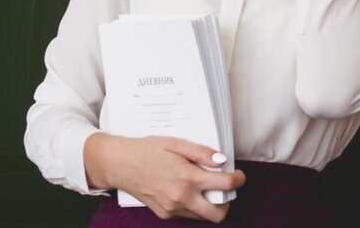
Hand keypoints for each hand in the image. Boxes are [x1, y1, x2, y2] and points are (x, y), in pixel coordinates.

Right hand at [84, 133, 245, 222]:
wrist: (121, 165)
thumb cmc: (147, 151)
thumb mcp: (175, 143)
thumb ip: (201, 152)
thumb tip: (222, 159)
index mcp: (188, 178)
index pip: (225, 185)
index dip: (238, 180)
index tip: (238, 176)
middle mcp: (182, 197)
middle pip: (219, 213)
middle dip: (227, 202)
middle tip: (224, 189)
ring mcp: (173, 208)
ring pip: (203, 217)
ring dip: (209, 205)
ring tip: (203, 188)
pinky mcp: (165, 214)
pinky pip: (187, 215)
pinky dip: (193, 206)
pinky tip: (186, 192)